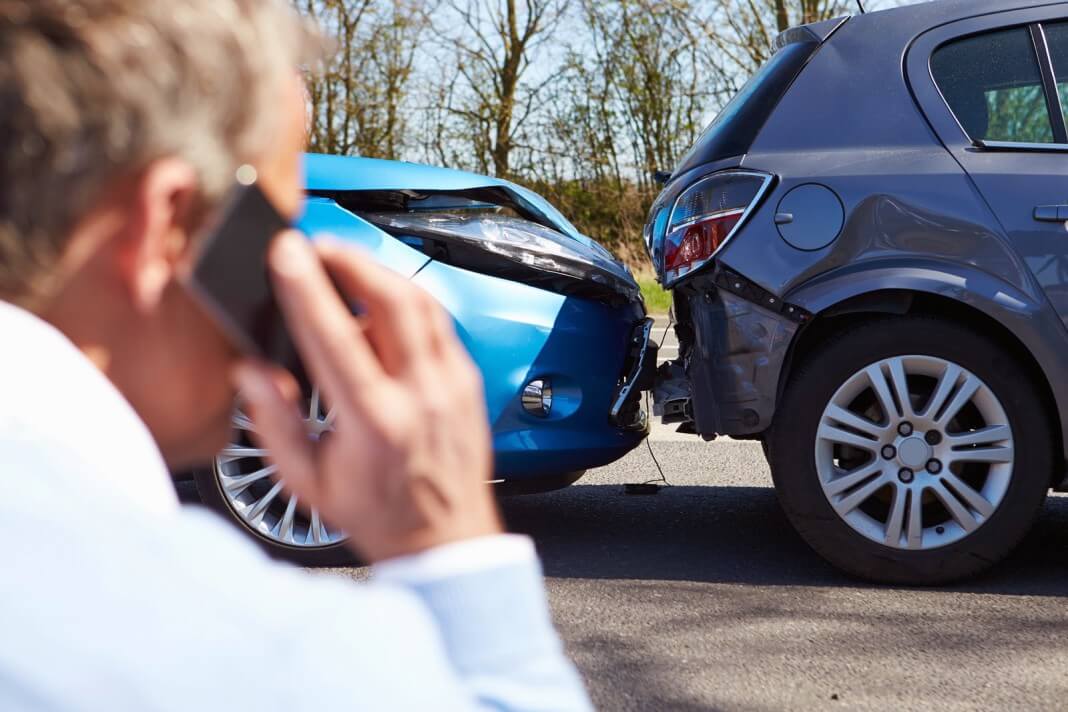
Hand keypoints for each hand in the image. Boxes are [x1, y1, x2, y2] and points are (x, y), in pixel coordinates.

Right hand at [233, 231, 501, 562]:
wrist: (446, 540)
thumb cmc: (377, 514)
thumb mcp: (308, 482)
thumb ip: (274, 422)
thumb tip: (250, 370)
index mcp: (375, 422)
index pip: (336, 337)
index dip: (307, 288)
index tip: (285, 252)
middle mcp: (421, 395)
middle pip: (392, 300)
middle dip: (350, 259)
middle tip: (316, 246)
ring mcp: (452, 384)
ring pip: (421, 302)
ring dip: (379, 272)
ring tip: (343, 264)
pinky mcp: (468, 380)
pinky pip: (438, 321)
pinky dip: (406, 300)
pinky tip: (380, 302)